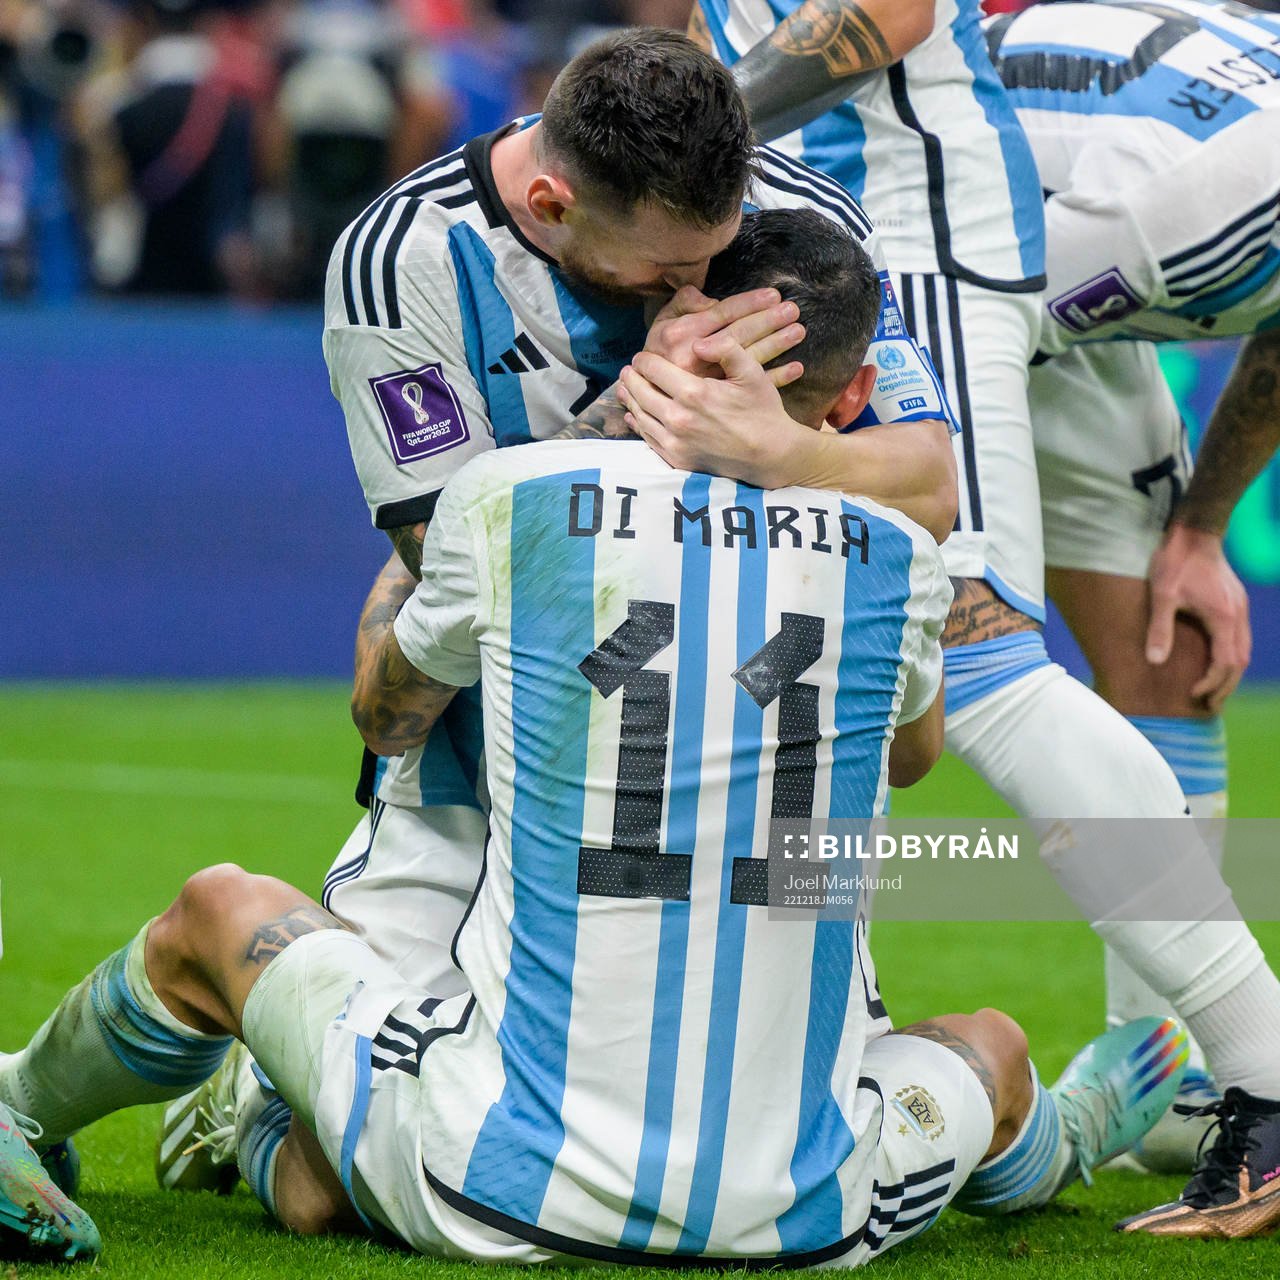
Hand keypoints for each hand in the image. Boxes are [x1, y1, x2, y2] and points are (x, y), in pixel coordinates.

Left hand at [618, 332, 813, 485]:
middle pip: (641, 392)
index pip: (653, 369)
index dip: (644, 360)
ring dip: (631, 400)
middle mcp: (678, 419)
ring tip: (625, 388)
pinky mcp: (677, 459)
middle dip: (632, 378)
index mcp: (693, 393)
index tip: (641, 356)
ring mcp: (675, 442)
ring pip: (641, 416)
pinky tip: (634, 416)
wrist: (769, 455)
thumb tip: (696, 343)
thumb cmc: (762, 410)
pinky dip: (638, 425)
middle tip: (627, 370)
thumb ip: (726, 349)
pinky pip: (648, 439)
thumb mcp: (752, 372)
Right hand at [642, 285, 805, 387]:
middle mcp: (695, 358)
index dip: (748, 303)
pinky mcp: (718, 399)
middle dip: (768, 321)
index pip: (721, 314)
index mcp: (681, 336)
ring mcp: (708, 381)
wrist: (650, 395)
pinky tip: (796, 368)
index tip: (772, 295)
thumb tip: (708, 298)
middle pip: (738, 335)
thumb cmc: (660, 353)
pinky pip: (749, 387)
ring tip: (798, 331)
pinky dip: (776, 378)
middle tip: (793, 310)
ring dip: (776, 345)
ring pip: (747, 360)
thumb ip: (683, 305)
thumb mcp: (663, 324)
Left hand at [1145, 522, 1250, 712]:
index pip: (1225, 663)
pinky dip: (1231, 656)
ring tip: (1213, 691)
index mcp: (1222, 617)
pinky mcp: (1235, 602)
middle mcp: (1237, 615)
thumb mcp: (1162, 596)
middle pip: (1240, 661)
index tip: (1193, 694)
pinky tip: (1216, 662)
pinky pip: (1240, 637)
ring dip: (1230, 673)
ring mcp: (1239, 608)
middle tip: (1209, 706)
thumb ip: (1160, 629)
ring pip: (1244, 650)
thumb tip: (1154, 662)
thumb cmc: (1175, 563)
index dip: (1211, 683)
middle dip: (1225, 686)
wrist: (1194, 532)